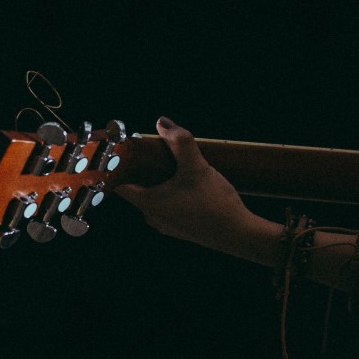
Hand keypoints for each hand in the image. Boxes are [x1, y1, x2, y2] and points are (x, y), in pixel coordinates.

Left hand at [114, 116, 255, 254]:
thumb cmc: (214, 203)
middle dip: (143, 169)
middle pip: (137, 187)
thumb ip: (179, 142)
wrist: (240, 235)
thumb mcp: (196, 166)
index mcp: (147, 203)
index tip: (124, 152)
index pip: (118, 183)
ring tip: (175, 166)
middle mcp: (151, 216)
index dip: (118, 166)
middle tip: (154, 152)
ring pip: (154, 196)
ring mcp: (166, 225)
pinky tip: (190, 184)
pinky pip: (169, 206)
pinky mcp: (181, 228)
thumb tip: (163, 123)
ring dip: (160, 181)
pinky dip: (173, 193)